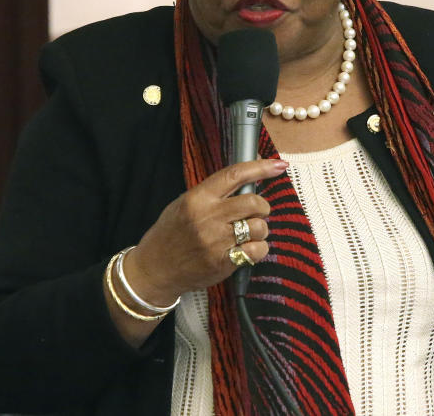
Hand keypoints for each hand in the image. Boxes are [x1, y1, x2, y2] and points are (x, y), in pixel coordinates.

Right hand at [122, 158, 286, 305]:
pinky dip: (258, 249)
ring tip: (248, 234)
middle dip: (262, 206)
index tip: (279, 165)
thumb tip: (249, 176)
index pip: (235, 175)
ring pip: (259, 227)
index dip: (261, 168)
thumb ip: (214, 192)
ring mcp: (216, 241)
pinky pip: (257, 250)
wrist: (154, 269)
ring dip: (260, 229)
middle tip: (257, 212)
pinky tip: (247, 249)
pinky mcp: (223, 262)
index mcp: (198, 198)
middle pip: (254, 202)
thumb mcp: (185, 204)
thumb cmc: (171, 233)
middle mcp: (208, 217)